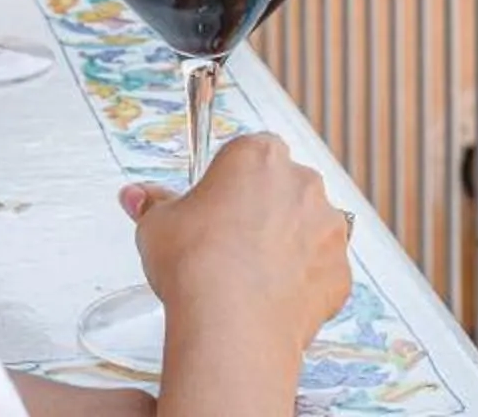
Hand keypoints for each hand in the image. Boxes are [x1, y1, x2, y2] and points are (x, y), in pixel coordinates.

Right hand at [122, 134, 352, 352]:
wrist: (232, 324)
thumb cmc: (196, 266)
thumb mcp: (157, 226)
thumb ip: (153, 205)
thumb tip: (137, 197)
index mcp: (259, 156)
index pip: (248, 153)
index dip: (229, 182)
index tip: (214, 205)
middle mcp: (302, 183)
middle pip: (283, 188)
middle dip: (262, 211)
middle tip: (228, 244)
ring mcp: (328, 228)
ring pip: (307, 230)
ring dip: (287, 246)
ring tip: (249, 278)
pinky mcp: (340, 271)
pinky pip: (321, 272)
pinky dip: (302, 285)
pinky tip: (271, 301)